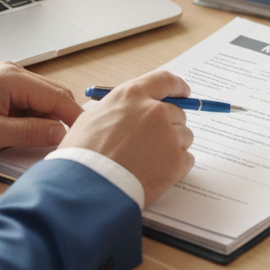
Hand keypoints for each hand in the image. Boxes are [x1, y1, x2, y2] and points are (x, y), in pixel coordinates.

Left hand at [0, 62, 81, 156]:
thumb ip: (29, 133)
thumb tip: (60, 133)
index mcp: (13, 79)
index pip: (58, 97)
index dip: (75, 117)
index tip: (86, 135)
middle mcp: (13, 73)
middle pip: (54, 95)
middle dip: (65, 118)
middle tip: (71, 142)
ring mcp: (8, 79)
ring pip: (43, 100)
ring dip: (49, 119)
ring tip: (50, 142)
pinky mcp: (2, 89)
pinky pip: (29, 102)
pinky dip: (35, 118)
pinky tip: (32, 134)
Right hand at [60, 69, 194, 205]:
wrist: (87, 189)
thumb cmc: (82, 156)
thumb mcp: (92, 119)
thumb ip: (119, 111)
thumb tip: (132, 112)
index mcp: (132, 96)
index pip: (165, 81)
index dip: (177, 87)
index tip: (184, 93)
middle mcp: (154, 111)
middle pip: (177, 112)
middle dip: (170, 126)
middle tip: (153, 144)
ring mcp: (168, 136)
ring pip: (184, 137)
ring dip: (172, 147)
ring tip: (147, 162)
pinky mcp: (177, 161)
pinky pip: (186, 159)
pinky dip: (175, 167)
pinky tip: (154, 174)